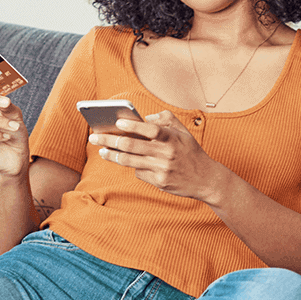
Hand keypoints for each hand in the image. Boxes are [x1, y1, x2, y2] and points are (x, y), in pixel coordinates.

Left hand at [90, 110, 226, 203]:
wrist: (205, 179)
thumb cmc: (191, 151)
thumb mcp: (183, 131)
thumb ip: (165, 118)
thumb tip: (144, 117)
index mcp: (172, 138)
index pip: (150, 129)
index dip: (132, 125)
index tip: (117, 122)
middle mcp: (166, 154)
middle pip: (131, 146)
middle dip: (109, 141)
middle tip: (95, 137)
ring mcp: (162, 169)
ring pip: (129, 161)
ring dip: (112, 155)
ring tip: (102, 151)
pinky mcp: (160, 182)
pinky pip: (139, 172)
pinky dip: (133, 166)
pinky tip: (130, 162)